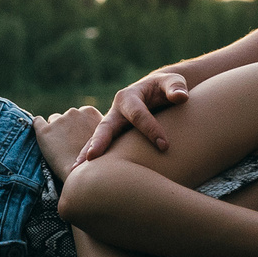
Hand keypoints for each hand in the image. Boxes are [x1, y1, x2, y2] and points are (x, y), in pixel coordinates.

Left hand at [33, 107, 102, 182]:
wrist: (83, 177)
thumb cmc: (97, 162)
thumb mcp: (106, 140)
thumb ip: (98, 130)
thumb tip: (89, 129)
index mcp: (89, 112)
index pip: (80, 114)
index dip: (79, 127)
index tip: (79, 140)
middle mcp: (73, 113)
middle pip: (66, 117)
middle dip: (67, 128)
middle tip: (70, 147)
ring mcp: (58, 121)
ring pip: (53, 121)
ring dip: (55, 131)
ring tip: (59, 149)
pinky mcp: (43, 131)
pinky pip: (36, 122)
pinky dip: (38, 127)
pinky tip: (43, 139)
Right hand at [74, 70, 189, 164]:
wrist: (155, 93)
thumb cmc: (166, 88)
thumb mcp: (173, 82)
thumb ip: (176, 87)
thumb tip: (181, 97)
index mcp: (129, 97)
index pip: (137, 115)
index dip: (151, 130)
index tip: (165, 146)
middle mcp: (116, 111)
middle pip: (106, 126)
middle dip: (100, 141)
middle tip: (92, 156)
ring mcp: (112, 124)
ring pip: (99, 139)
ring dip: (88, 154)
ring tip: (76, 170)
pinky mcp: (114, 137)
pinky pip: (102, 148)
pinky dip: (92, 160)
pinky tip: (81, 174)